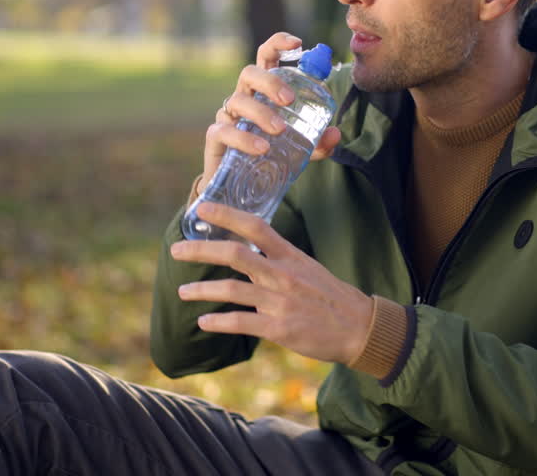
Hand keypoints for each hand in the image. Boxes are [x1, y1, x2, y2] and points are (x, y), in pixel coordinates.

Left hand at [170, 202, 373, 365]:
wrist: (360, 328)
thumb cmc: (331, 297)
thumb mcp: (307, 268)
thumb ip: (279, 259)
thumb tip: (249, 251)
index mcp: (290, 255)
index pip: (255, 226)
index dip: (226, 214)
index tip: (202, 207)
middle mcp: (282, 274)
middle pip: (234, 253)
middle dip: (200, 250)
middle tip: (176, 249)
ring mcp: (280, 302)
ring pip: (230, 289)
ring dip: (201, 290)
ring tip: (182, 292)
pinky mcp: (279, 329)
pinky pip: (239, 322)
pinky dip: (217, 321)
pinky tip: (203, 321)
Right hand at [198, 33, 340, 195]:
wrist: (241, 189)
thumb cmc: (270, 158)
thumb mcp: (299, 149)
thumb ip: (317, 142)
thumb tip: (334, 134)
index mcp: (263, 91)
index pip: (266, 57)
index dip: (278, 44)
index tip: (297, 44)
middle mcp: (244, 97)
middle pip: (249, 73)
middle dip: (270, 81)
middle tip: (289, 100)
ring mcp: (228, 116)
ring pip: (238, 101)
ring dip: (261, 112)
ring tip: (279, 130)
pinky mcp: (216, 137)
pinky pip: (225, 131)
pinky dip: (244, 138)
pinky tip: (262, 149)